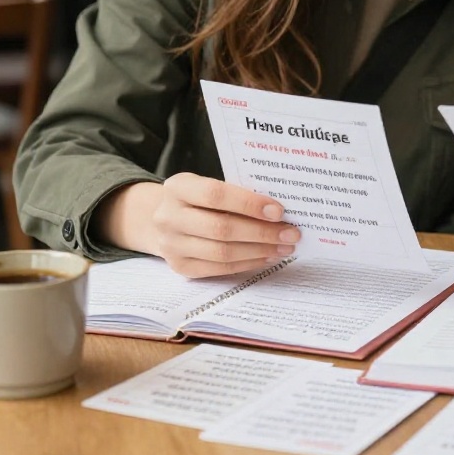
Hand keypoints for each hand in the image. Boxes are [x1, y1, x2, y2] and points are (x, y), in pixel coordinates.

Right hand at [94, 173, 301, 277]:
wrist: (162, 220)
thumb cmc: (198, 199)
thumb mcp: (208, 185)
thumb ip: (236, 192)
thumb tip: (279, 209)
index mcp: (178, 187)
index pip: (216, 195)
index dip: (249, 203)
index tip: (279, 211)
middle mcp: (169, 217)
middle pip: (221, 228)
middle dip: (262, 232)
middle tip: (291, 233)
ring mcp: (171, 245)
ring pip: (222, 252)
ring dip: (259, 250)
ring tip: (284, 246)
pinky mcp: (179, 267)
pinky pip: (218, 268)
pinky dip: (247, 263)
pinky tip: (267, 256)